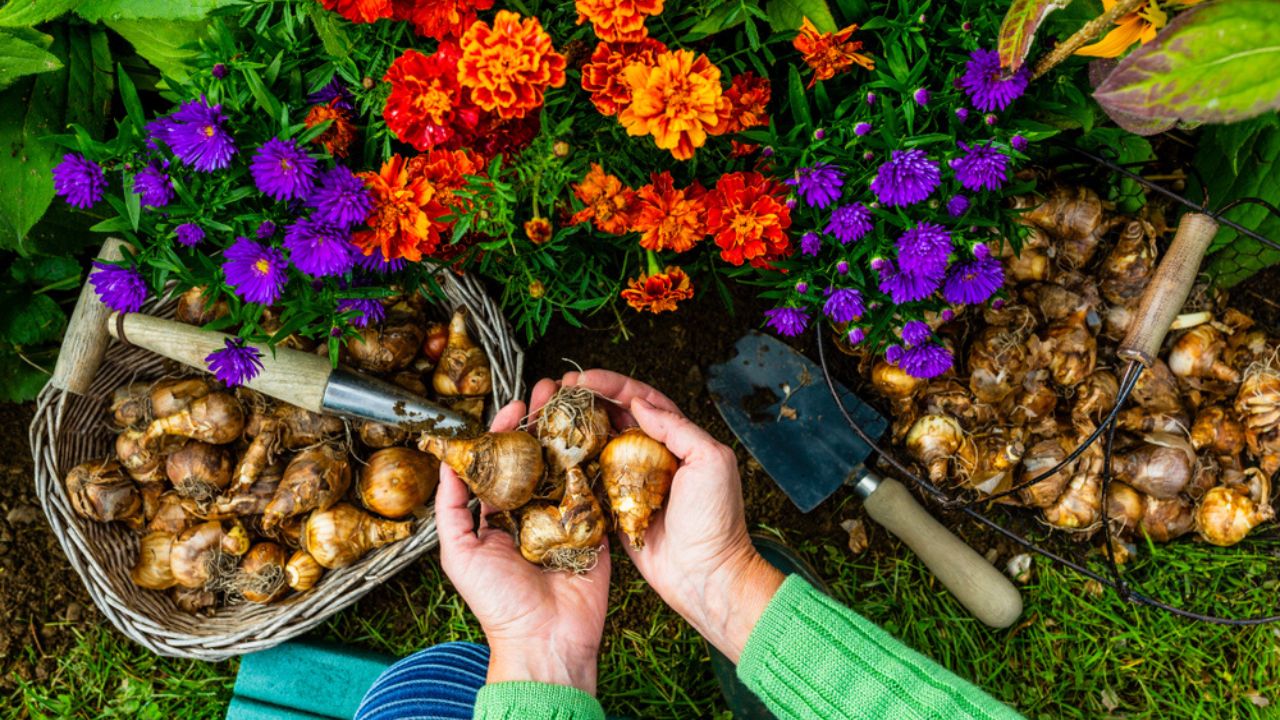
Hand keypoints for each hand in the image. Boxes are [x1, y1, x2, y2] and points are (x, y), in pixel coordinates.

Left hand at [435, 399, 610, 693]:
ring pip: (568, 465)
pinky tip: (602, 432)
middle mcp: (532, 512)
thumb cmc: (497, 602)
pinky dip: (598, 461)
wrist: (546, 639)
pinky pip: (597, 489)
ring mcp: (565, 517)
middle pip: (537, 456)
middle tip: (551, 389)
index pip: (501, 462)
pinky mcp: (594, 527)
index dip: (506, 431)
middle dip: (543, 421)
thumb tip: (448, 462)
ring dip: (571, 432)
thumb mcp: (458, 552)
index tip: (515, 404)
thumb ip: (451, 507)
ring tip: (577, 400)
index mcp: (498, 516)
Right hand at [540, 370, 783, 662]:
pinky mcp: (616, 507)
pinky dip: (573, 465)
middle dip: (588, 401)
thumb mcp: (710, 461)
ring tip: (550, 414)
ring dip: (576, 429)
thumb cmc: (716, 519)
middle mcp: (652, 456)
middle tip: (559, 390)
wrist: (706, 575)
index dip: (613, 385)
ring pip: (599, 445)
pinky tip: (554, 453)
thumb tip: (640, 403)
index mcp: (678, 440)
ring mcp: (631, 481)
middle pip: (615, 417)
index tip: (584, 378)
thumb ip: (677, 428)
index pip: (642, 400)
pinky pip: (591, 480)